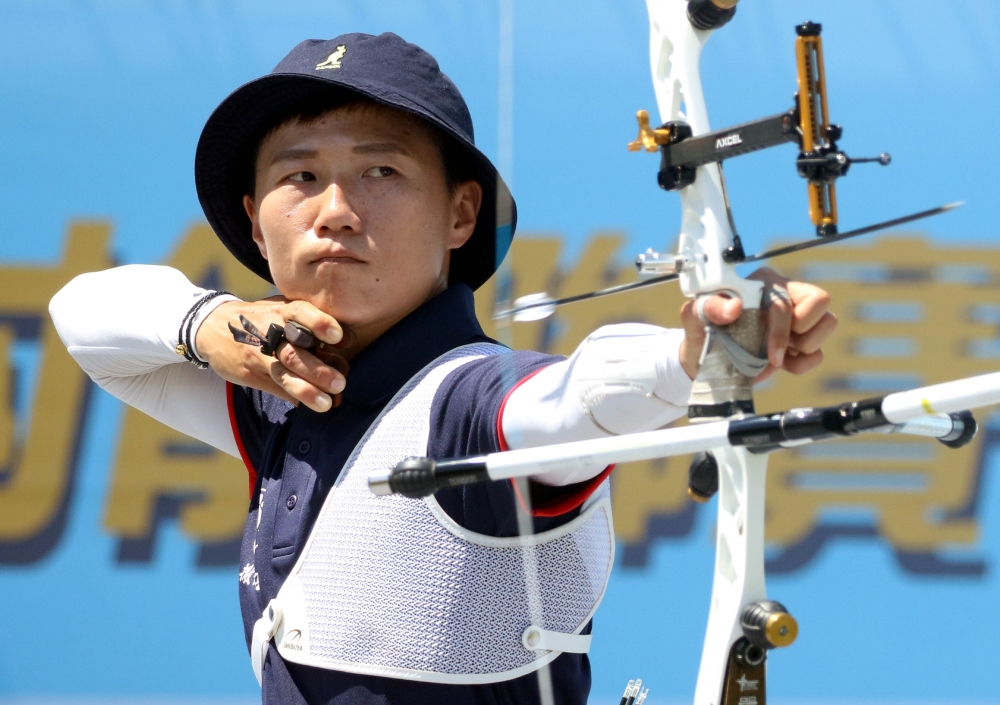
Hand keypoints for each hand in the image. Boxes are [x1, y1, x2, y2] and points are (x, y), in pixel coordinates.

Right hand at [197, 297, 351, 411]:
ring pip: (284, 374)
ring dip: (307, 390)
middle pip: (294, 352)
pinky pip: (275, 388)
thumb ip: (312, 322)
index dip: (319, 323)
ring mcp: (259, 356)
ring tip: (327, 403)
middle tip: (340, 383)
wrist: (212, 326)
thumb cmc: (263, 317)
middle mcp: (270, 333)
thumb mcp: (282, 308)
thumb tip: (347, 342)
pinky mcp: (250, 374)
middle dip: (318, 370)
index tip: (338, 336)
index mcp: (281, 312)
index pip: (300, 312)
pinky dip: (294, 397)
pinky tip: (309, 404)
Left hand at [678, 267, 836, 381]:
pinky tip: (782, 363)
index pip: (788, 298)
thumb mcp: (695, 318)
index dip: (781, 329)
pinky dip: (803, 364)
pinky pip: (820, 353)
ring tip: (776, 353)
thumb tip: (735, 307)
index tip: (769, 353)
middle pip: (821, 301)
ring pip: (829, 322)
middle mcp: (785, 294)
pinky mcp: (801, 342)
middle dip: (799, 331)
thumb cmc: (702, 333)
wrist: (704, 362)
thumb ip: (709, 307)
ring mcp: (797, 318)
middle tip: (773, 345)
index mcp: (763, 282)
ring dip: (806, 346)